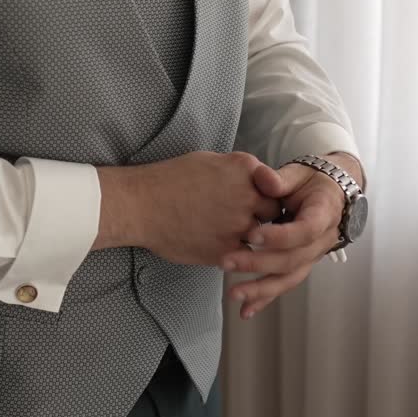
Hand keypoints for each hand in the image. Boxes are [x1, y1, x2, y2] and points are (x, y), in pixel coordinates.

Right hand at [95, 151, 284, 265]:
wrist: (141, 205)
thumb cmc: (170, 179)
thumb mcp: (210, 160)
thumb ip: (239, 171)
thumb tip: (255, 181)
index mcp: (245, 169)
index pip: (276, 185)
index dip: (267, 195)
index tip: (259, 201)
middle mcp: (248, 196)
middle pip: (273, 212)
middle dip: (262, 217)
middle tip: (246, 220)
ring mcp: (238, 225)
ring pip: (260, 237)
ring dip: (250, 238)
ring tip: (228, 234)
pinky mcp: (226, 250)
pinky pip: (243, 256)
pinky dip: (235, 254)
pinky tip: (218, 246)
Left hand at [219, 153, 361, 318]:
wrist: (330, 194)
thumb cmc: (311, 181)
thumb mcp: (299, 173)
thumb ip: (281, 178)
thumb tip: (263, 178)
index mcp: (324, 214)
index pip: (306, 230)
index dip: (281, 236)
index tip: (253, 236)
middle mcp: (321, 241)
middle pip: (293, 259)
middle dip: (259, 263)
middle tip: (227, 262)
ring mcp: (312, 257)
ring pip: (289, 278)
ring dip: (261, 289)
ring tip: (234, 294)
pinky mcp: (300, 266)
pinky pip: (284, 284)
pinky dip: (265, 299)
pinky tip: (245, 311)